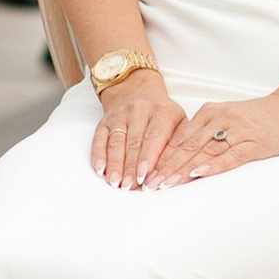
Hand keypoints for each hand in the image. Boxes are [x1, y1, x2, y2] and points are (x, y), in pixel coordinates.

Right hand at [88, 71, 183, 189]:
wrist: (139, 92)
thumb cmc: (164, 116)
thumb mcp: (180, 124)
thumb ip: (179, 146)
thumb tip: (175, 173)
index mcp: (163, 111)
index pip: (155, 136)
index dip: (148, 158)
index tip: (145, 177)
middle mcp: (140, 110)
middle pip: (134, 142)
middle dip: (131, 167)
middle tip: (130, 186)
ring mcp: (120, 114)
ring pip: (116, 142)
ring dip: (115, 164)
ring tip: (116, 182)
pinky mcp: (105, 121)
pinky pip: (100, 138)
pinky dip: (99, 154)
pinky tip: (100, 169)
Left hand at [149, 91, 278, 182]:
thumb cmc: (259, 119)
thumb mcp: (226, 119)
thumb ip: (204, 133)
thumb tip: (178, 156)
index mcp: (210, 113)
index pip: (179, 138)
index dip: (160, 157)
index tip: (144, 174)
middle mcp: (220, 118)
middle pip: (186, 146)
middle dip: (165, 167)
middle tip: (148, 184)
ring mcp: (238, 130)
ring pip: (204, 151)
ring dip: (183, 169)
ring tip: (166, 184)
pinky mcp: (255, 142)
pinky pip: (231, 155)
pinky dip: (214, 165)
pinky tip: (200, 174)